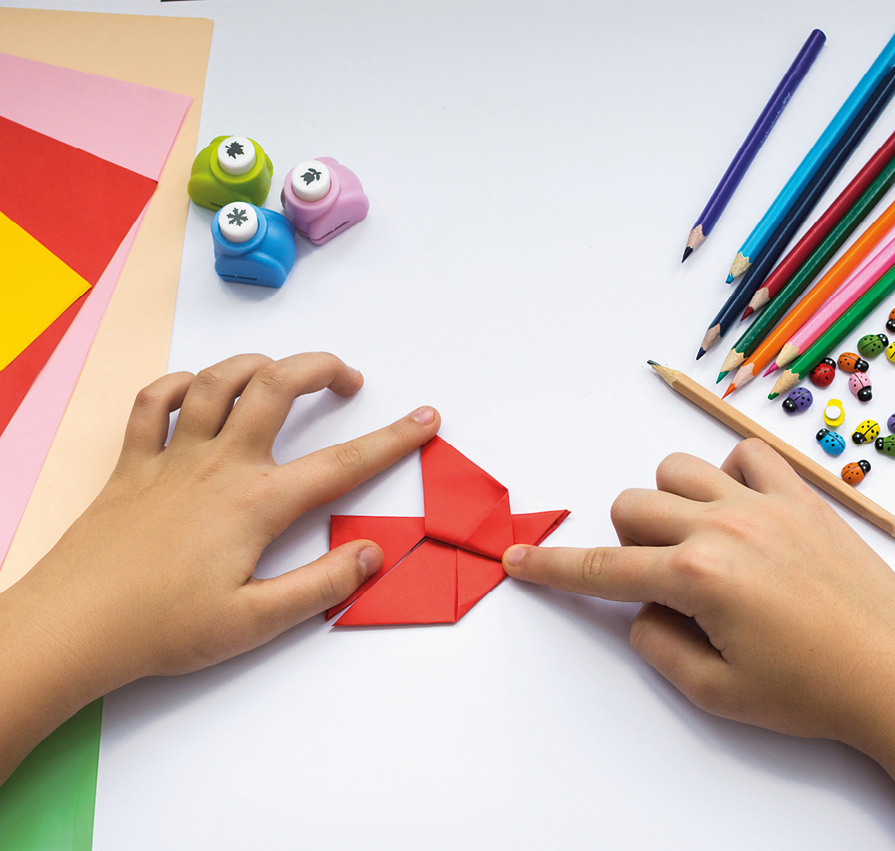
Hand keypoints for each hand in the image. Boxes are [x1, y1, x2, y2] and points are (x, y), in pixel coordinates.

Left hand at [0, 352, 438, 782]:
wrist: (72, 628)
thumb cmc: (162, 628)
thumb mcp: (255, 621)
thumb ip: (322, 585)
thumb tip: (371, 552)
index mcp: (255, 503)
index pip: (341, 463)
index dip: (392, 439)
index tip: (424, 418)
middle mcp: (219, 465)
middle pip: (276, 387)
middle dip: (320, 368)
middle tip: (347, 378)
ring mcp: (171, 457)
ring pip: (216, 381)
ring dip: (255, 365)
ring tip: (279, 373)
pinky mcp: (132, 463)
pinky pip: (151, 403)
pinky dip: (175, 385)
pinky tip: (193, 391)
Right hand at [503, 439, 894, 775]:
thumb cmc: (813, 691)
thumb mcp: (715, 692)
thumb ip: (655, 643)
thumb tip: (641, 607)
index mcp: (698, 578)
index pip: (601, 569)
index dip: (552, 567)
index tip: (520, 559)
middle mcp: (724, 528)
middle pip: (628, 505)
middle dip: (625, 543)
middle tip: (659, 580)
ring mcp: (763, 504)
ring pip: (674, 469)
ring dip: (667, 503)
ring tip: (694, 540)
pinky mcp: (800, 496)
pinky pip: (745, 454)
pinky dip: (729, 474)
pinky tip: (739, 508)